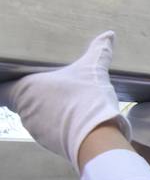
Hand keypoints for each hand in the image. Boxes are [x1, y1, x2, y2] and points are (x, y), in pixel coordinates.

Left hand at [0, 31, 130, 167]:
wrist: (97, 135)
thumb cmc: (87, 98)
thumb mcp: (94, 69)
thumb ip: (99, 51)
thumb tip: (109, 35)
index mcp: (25, 88)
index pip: (3, 89)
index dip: (9, 85)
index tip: (17, 80)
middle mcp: (24, 109)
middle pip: (20, 102)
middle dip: (34, 97)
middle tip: (52, 89)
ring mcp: (34, 129)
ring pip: (34, 117)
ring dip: (46, 112)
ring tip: (66, 105)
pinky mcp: (47, 143)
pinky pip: (47, 131)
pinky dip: (57, 126)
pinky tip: (73, 120)